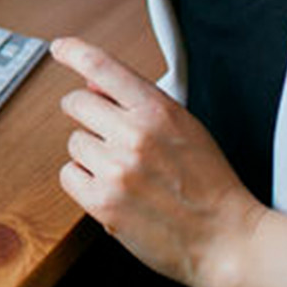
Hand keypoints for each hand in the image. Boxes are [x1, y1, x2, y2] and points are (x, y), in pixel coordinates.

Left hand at [52, 36, 264, 286]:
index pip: (102, 66)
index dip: (74, 52)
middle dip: (84, 113)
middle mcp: (134, 136)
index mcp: (158, 111)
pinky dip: (84, 181)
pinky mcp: (103, 203)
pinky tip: (110, 188)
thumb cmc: (209, 184)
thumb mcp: (185, 127)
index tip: (60, 48)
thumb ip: (140, 101)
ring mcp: (116, 169)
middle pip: (76, 103)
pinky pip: (69, 175)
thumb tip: (93, 84)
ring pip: (74, 142)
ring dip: (90, 153)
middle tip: (103, 130)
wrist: (226, 239)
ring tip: (122, 169)